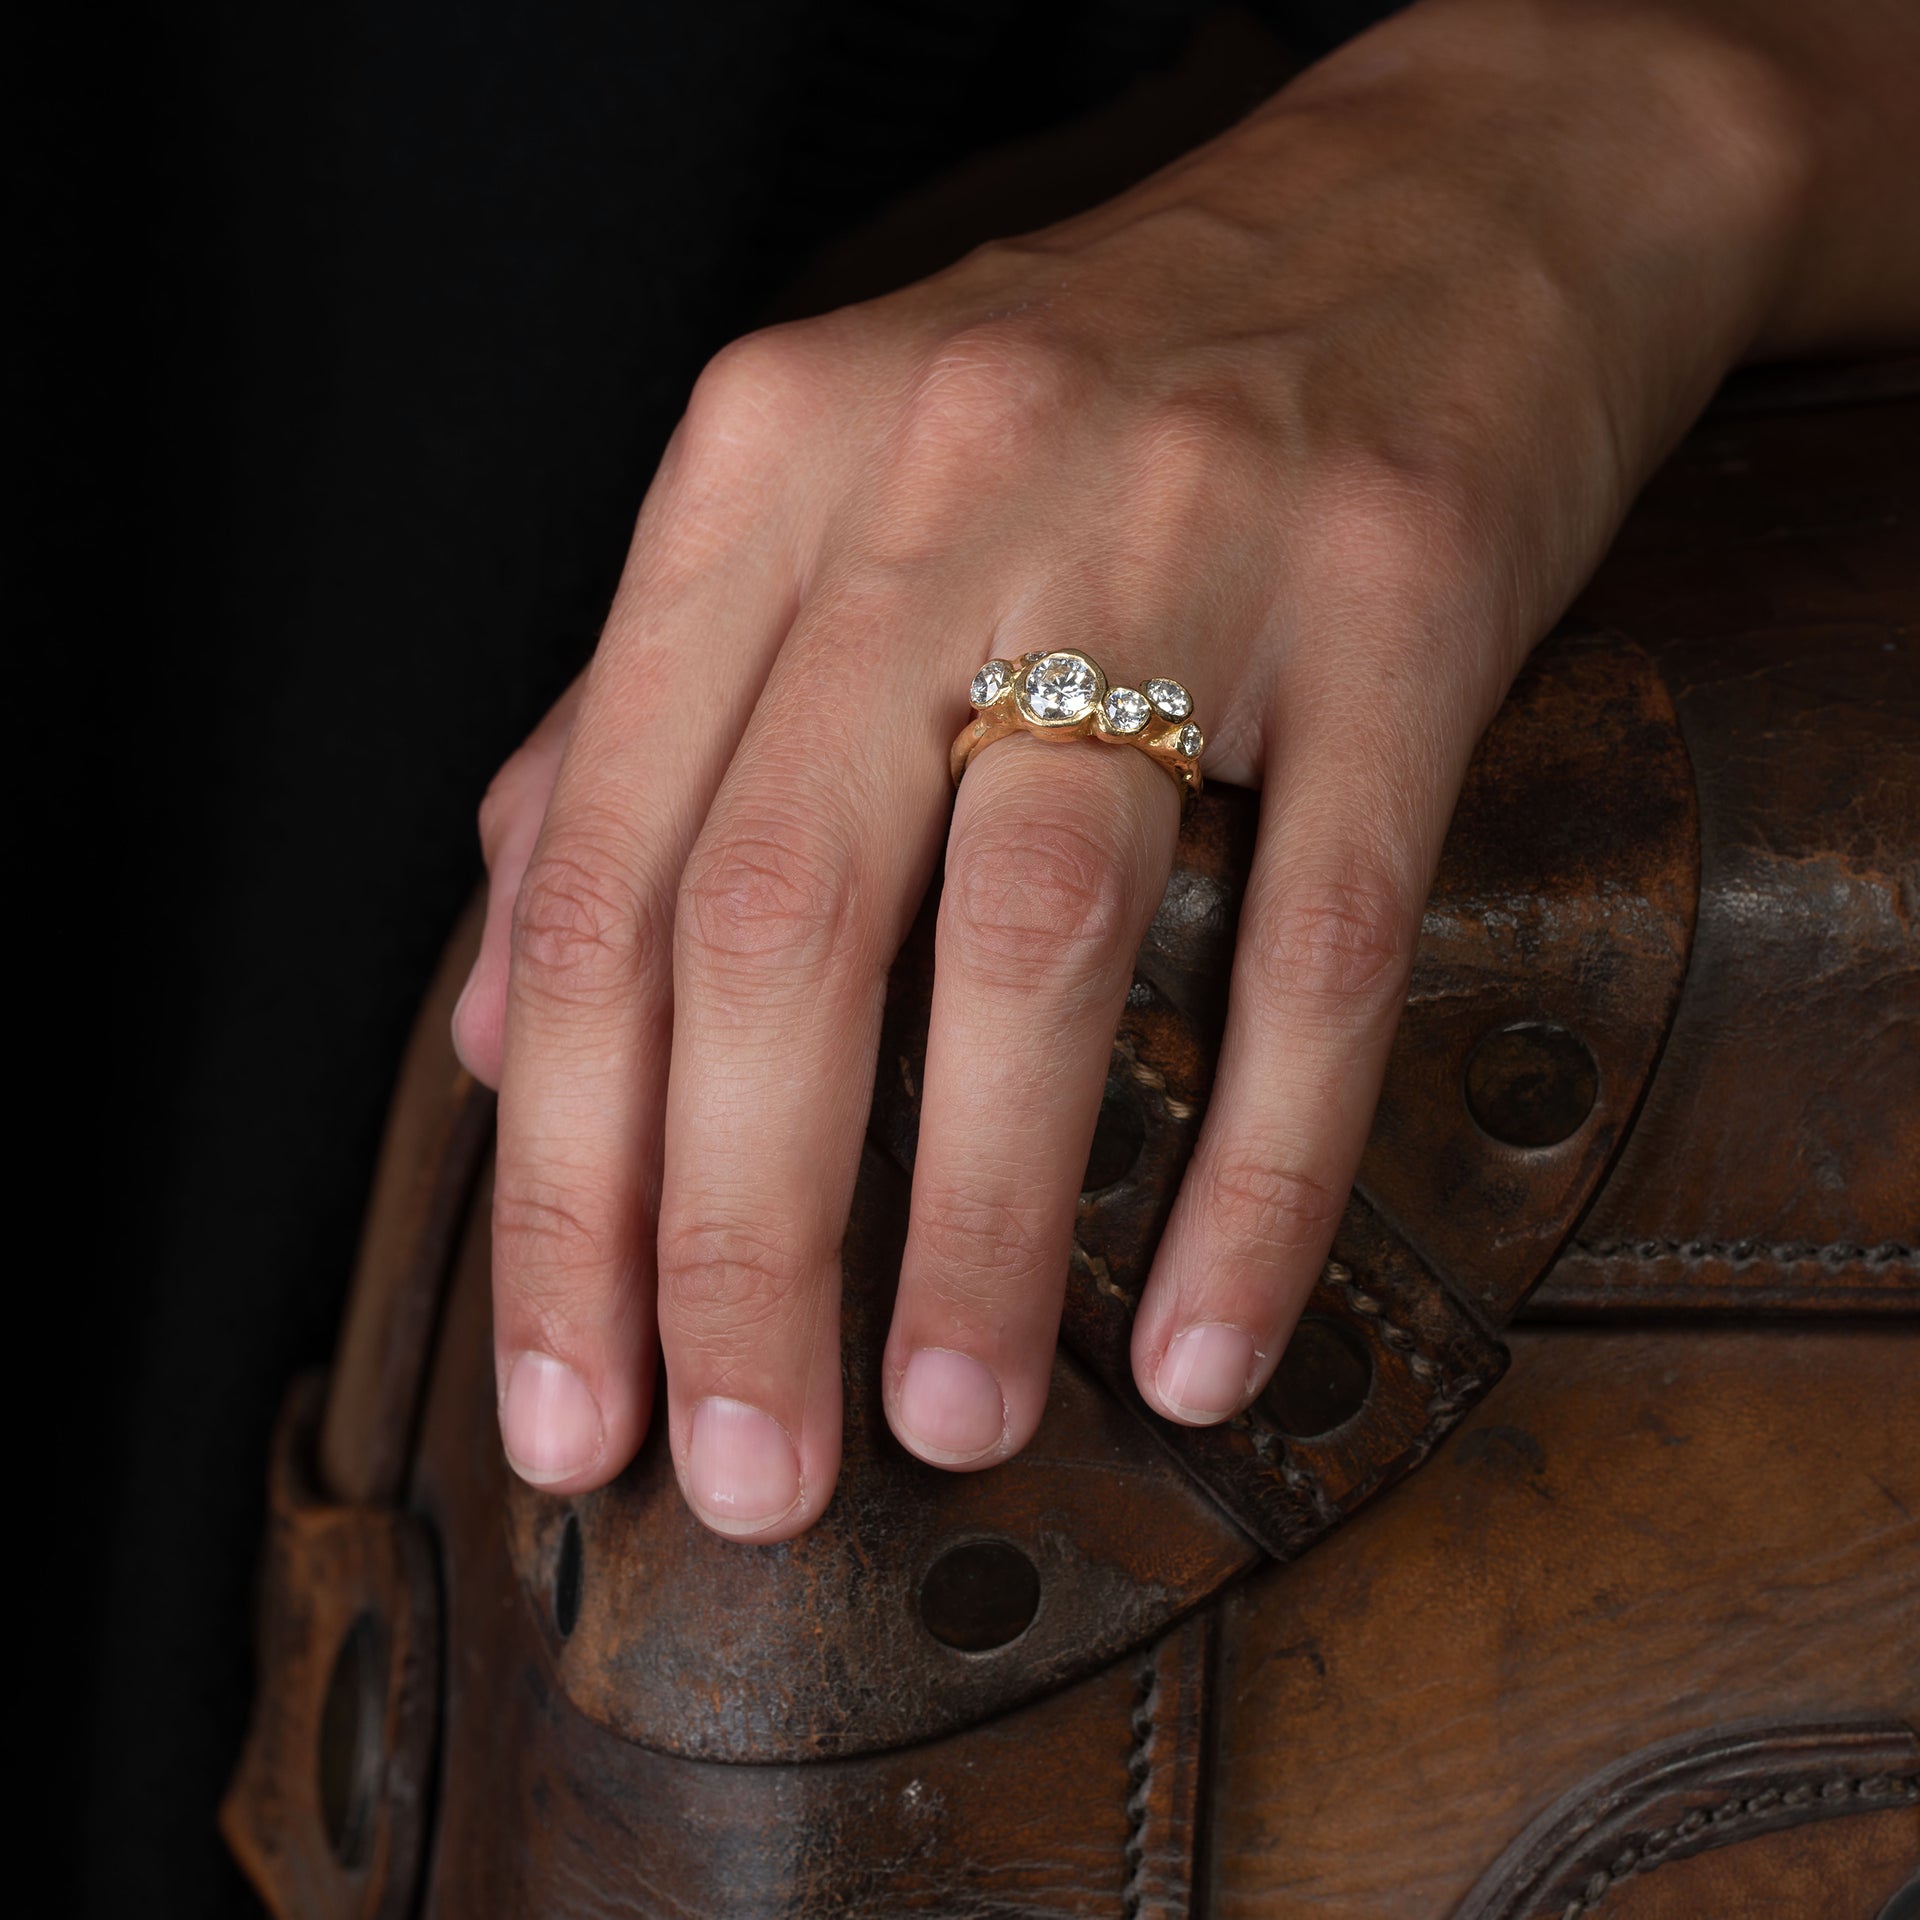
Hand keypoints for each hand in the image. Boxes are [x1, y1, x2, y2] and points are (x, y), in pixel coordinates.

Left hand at [452, 0, 1847, 1538]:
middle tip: (739, 1476)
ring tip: (946, 1426)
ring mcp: (1183, 537)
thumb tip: (491, 1032)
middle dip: (734, 1249)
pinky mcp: (1401, 603)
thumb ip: (627, 752)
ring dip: (975, 1230)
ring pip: (1028, 938)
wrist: (1441, 208)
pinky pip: (1321, 933)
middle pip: (777, 927)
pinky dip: (1257, 1162)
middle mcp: (937, 491)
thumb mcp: (817, 511)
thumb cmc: (1101, 396)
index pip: (598, 881)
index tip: (570, 1394)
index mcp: (757, 477)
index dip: (564, 1175)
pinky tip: (1202, 1333)